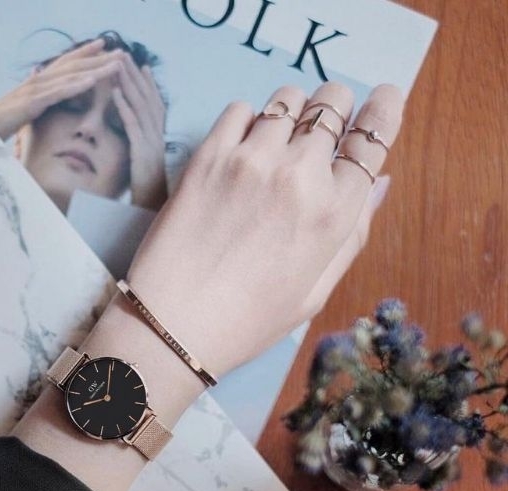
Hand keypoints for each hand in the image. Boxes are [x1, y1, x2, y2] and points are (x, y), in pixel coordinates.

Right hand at [0, 39, 124, 140]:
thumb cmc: (0, 122)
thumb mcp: (23, 110)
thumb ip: (35, 99)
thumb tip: (42, 88)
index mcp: (38, 82)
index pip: (66, 64)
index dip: (86, 54)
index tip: (106, 46)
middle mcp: (38, 80)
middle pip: (73, 65)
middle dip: (99, 58)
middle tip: (123, 53)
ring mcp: (35, 90)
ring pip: (70, 75)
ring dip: (95, 68)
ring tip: (117, 64)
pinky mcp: (32, 103)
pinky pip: (58, 92)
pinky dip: (76, 85)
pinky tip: (92, 80)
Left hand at [111, 54, 167, 209]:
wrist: (155, 218)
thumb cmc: (148, 197)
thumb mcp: (146, 170)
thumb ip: (143, 153)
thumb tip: (137, 143)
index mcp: (159, 142)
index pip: (155, 106)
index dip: (149, 85)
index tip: (142, 66)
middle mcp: (158, 139)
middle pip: (148, 101)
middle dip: (136, 77)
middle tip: (125, 55)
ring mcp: (152, 146)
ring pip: (141, 108)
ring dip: (129, 84)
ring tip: (117, 65)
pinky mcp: (143, 155)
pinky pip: (132, 127)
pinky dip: (123, 107)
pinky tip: (114, 92)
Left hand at [124, 82, 403, 377]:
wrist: (172, 327)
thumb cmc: (246, 322)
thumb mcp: (314, 294)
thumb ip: (352, 235)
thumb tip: (378, 182)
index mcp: (334, 213)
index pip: (374, 135)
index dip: (383, 109)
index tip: (381, 100)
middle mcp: (300, 175)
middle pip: (333, 102)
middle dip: (333, 112)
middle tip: (316, 136)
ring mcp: (252, 159)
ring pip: (288, 98)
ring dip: (290, 113)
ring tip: (275, 145)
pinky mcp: (208, 156)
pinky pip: (240, 109)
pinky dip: (247, 121)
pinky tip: (240, 151)